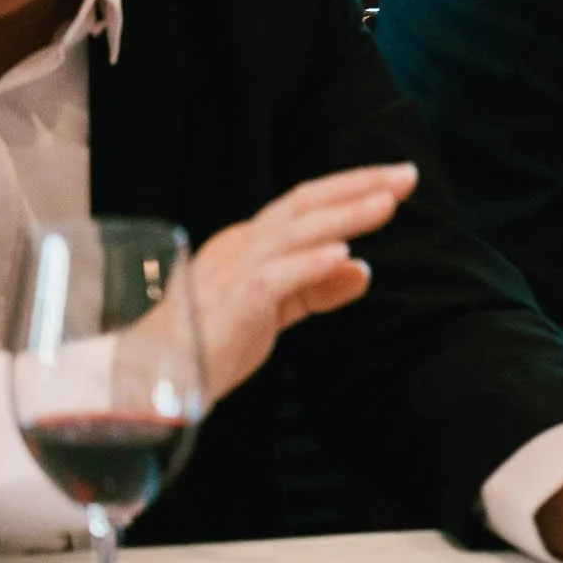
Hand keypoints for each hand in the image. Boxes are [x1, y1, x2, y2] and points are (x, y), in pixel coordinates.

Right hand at [175, 163, 415, 400]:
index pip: (306, 204)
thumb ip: (316, 289)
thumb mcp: (276, 312)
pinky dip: (308, 264)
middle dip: (358, 186)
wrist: (155, 387)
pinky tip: (342, 256)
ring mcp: (230, 271)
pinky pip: (272, 279)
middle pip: (304, 204)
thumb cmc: (211, 344)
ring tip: (386, 205)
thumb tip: (364, 270)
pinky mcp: (227, 304)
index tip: (398, 179)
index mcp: (249, 244)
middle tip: (407, 175)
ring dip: (342, 216)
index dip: (352, 188)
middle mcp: (240, 246)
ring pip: (293, 232)